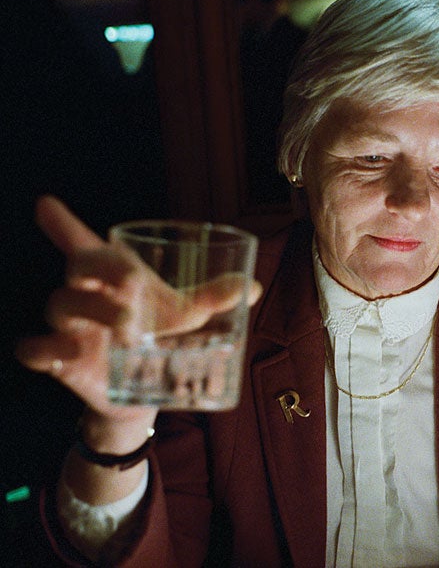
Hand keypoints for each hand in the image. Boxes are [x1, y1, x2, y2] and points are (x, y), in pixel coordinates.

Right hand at [15, 196, 261, 434]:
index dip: (63, 223)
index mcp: (114, 274)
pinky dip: (46, 348)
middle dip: (100, 266)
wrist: (147, 390)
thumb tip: (251, 287)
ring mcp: (70, 325)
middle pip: (79, 266)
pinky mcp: (60, 359)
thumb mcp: (187, 315)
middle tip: (134, 281)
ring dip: (91, 309)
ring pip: (60, 304)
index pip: (85, 243)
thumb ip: (213, 298)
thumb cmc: (162, 336)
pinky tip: (71, 351)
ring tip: (126, 324)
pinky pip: (33, 348)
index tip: (46, 204)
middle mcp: (87, 293)